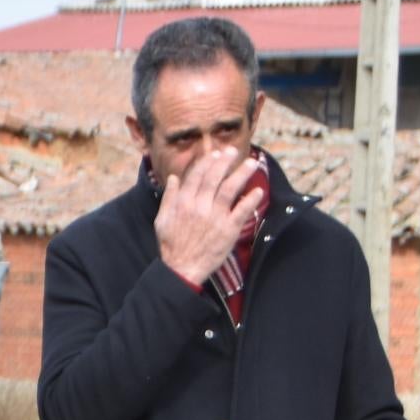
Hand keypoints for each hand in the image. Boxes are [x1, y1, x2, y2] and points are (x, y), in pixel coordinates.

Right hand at [155, 147, 255, 288]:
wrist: (182, 269)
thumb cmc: (171, 245)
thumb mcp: (162, 220)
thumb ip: (169, 198)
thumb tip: (173, 178)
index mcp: (182, 203)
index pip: (196, 176)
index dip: (206, 162)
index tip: (215, 153)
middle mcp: (199, 207)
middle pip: (214, 178)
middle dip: (224, 161)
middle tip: (233, 151)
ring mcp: (215, 217)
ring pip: (230, 189)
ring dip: (241, 174)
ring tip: (252, 163)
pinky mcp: (228, 230)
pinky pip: (242, 211)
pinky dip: (250, 200)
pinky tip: (258, 191)